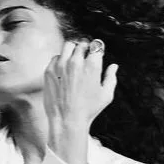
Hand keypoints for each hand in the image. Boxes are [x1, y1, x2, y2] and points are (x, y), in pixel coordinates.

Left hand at [42, 39, 116, 163]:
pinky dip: (60, 59)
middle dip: (85, 48)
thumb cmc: (89, 109)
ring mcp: (61, 65)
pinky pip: (55, 57)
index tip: (96, 54)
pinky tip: (63, 68)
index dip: (97, 49)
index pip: (96, 45)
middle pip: (82, 44)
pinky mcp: (49, 71)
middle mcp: (76, 62)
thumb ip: (111, 77)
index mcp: (92, 65)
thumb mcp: (106, 94)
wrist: (67, 120)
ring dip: (72, 50)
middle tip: (85, 55)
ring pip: (67, 46)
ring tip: (74, 58)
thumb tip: (114, 66)